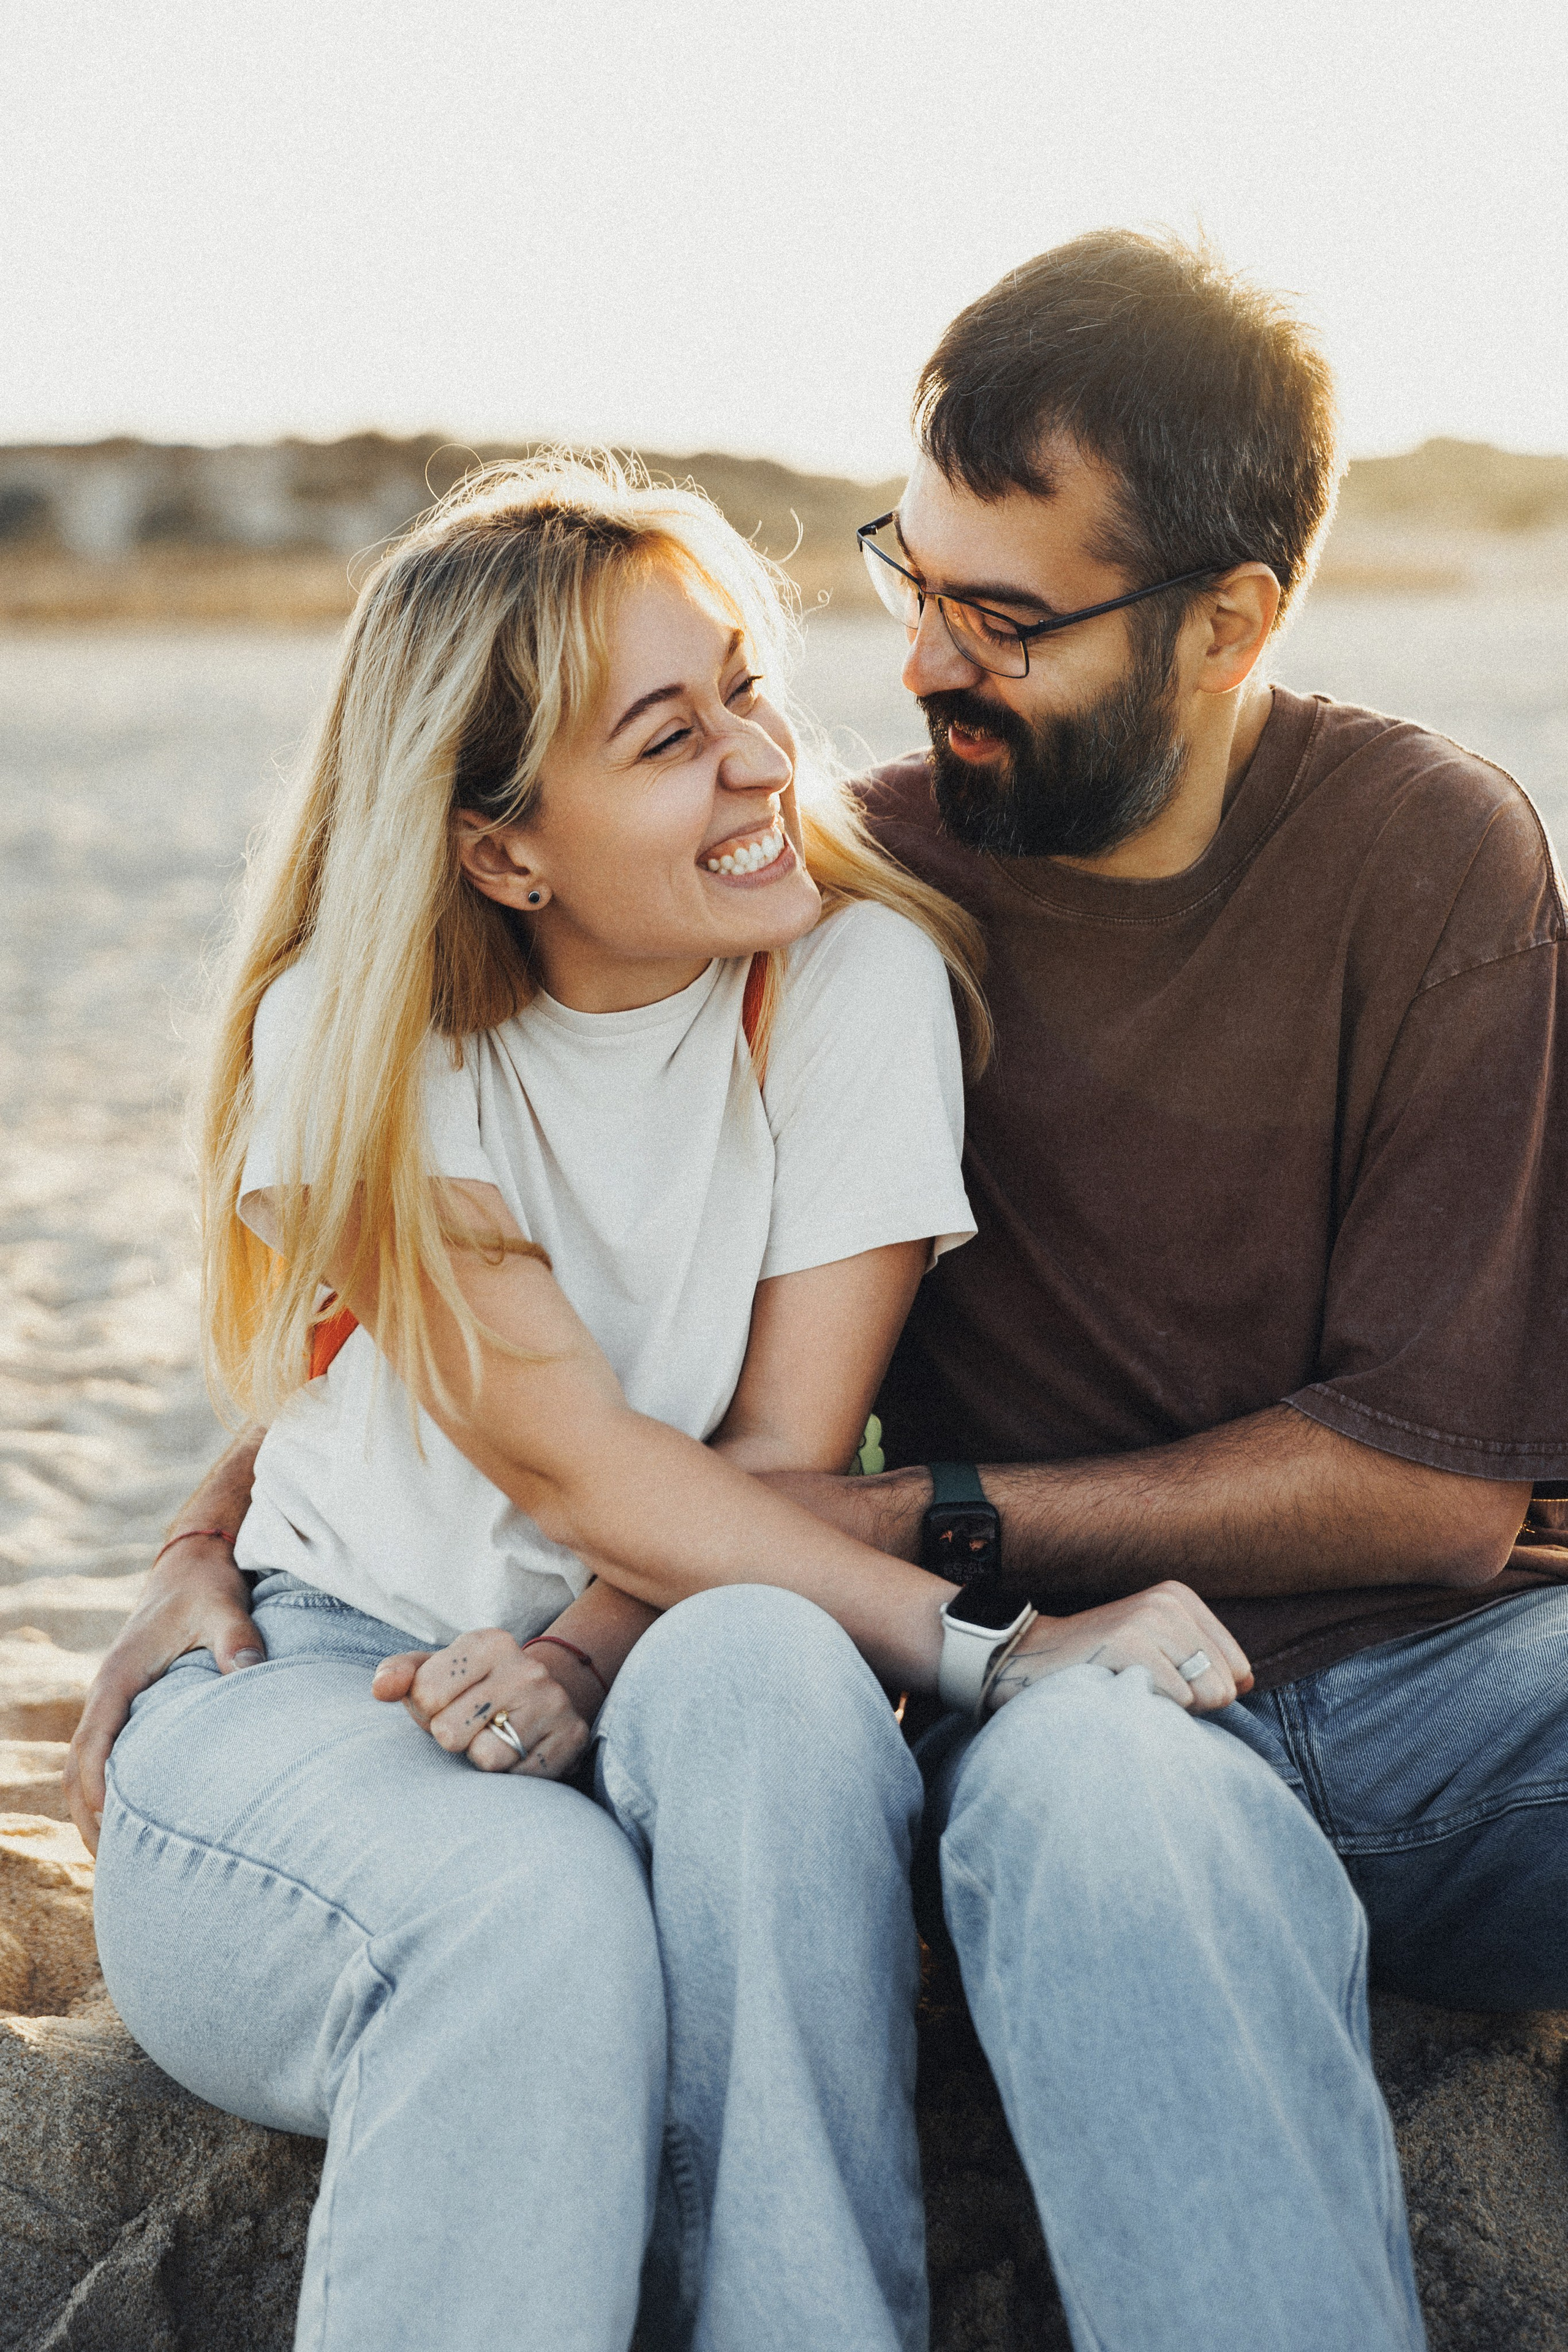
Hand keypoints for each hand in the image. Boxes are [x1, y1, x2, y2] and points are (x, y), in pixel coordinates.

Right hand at [65, 1536, 263, 1851]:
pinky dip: (112, 1793)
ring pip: (87, 1769)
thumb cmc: (208, 1587)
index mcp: (118, 1679)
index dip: (97, 1794)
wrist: (195, 1563)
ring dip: (98, 1813)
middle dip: (91, 1821)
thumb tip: (250, 1670)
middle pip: (78, 1771)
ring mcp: (116, 1704)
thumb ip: (236, 1638)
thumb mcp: (224, 1606)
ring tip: (125, 1864)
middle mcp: (108, 1695)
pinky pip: (107, 1758)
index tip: (113, 1835)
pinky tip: (140, 1823)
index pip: (91, 1747)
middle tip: (117, 1873)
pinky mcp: (132, 1707)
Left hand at [373, 1628, 595, 1780]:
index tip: (446, 1703)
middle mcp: (526, 1667)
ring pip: (485, 1758)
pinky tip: (519, 1752)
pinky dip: (510, 1774)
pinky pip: (518, 1778)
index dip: (425, 1711)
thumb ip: (399, 1675)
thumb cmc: (472, 1689)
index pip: (425, 1693)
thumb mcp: (435, 1672)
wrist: (543, 1698)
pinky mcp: (571, 1738)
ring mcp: (553, 1702)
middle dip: (451, 1737)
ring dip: (480, 1758)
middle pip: (449, 1732)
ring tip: (494, 1738)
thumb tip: (381, 1689)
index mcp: (489, 1642)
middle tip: (472, 1725)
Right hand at [986, 1581, 1252, 1716]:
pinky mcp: (1129, 1643)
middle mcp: (1169, 1602)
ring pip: (1207, 1694)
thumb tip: (1247, 1682)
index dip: (1209, 1692)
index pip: (1238, 1668)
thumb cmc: (1100, 1661)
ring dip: (1174, 1708)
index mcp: (1181, 1598)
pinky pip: (1177, 1699)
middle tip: (1146, 1690)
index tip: (1167, 1684)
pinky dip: (1153, 1710)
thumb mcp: (1157, 1645)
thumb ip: (1203, 1661)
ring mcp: (1149, 1620)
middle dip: (1194, 1703)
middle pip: (1225, 1684)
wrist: (1030, 1657)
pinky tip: (1121, 1693)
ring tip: (1136, 1691)